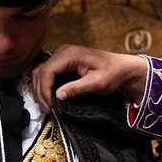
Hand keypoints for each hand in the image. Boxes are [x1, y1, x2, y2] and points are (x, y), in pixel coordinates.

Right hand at [31, 45, 147, 113]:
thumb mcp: (97, 83)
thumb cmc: (112, 73)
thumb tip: (58, 95)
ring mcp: (61, 56)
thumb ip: (77, 88)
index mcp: (69, 54)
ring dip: (41, 90)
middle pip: (40, 72)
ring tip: (48, 106)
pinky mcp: (62, 62)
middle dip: (41, 92)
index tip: (50, 105)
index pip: (47, 71)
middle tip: (47, 109)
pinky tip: (50, 97)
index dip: (44, 90)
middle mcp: (62, 52)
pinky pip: (47, 73)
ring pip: (40, 72)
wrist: (121, 68)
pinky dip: (45, 86)